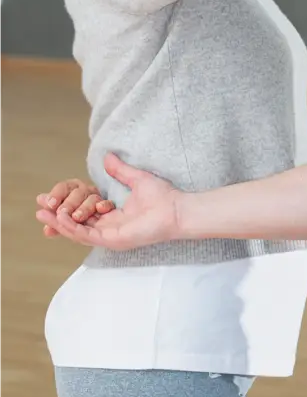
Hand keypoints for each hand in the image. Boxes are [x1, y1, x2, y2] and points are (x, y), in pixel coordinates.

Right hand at [36, 155, 182, 249]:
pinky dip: (73, 228)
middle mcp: (110, 229)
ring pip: (78, 232)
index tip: (52, 199)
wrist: (178, 209)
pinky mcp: (114, 240)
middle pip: (76, 226)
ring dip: (60, 224)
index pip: (84, 215)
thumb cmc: (163, 197)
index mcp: (114, 217)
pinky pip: (88, 235)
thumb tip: (108, 156)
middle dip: (56, 218)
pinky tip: (60, 218)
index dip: (67, 208)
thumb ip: (120, 170)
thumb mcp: (136, 179)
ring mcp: (111, 237)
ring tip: (43, 214)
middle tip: (39, 209)